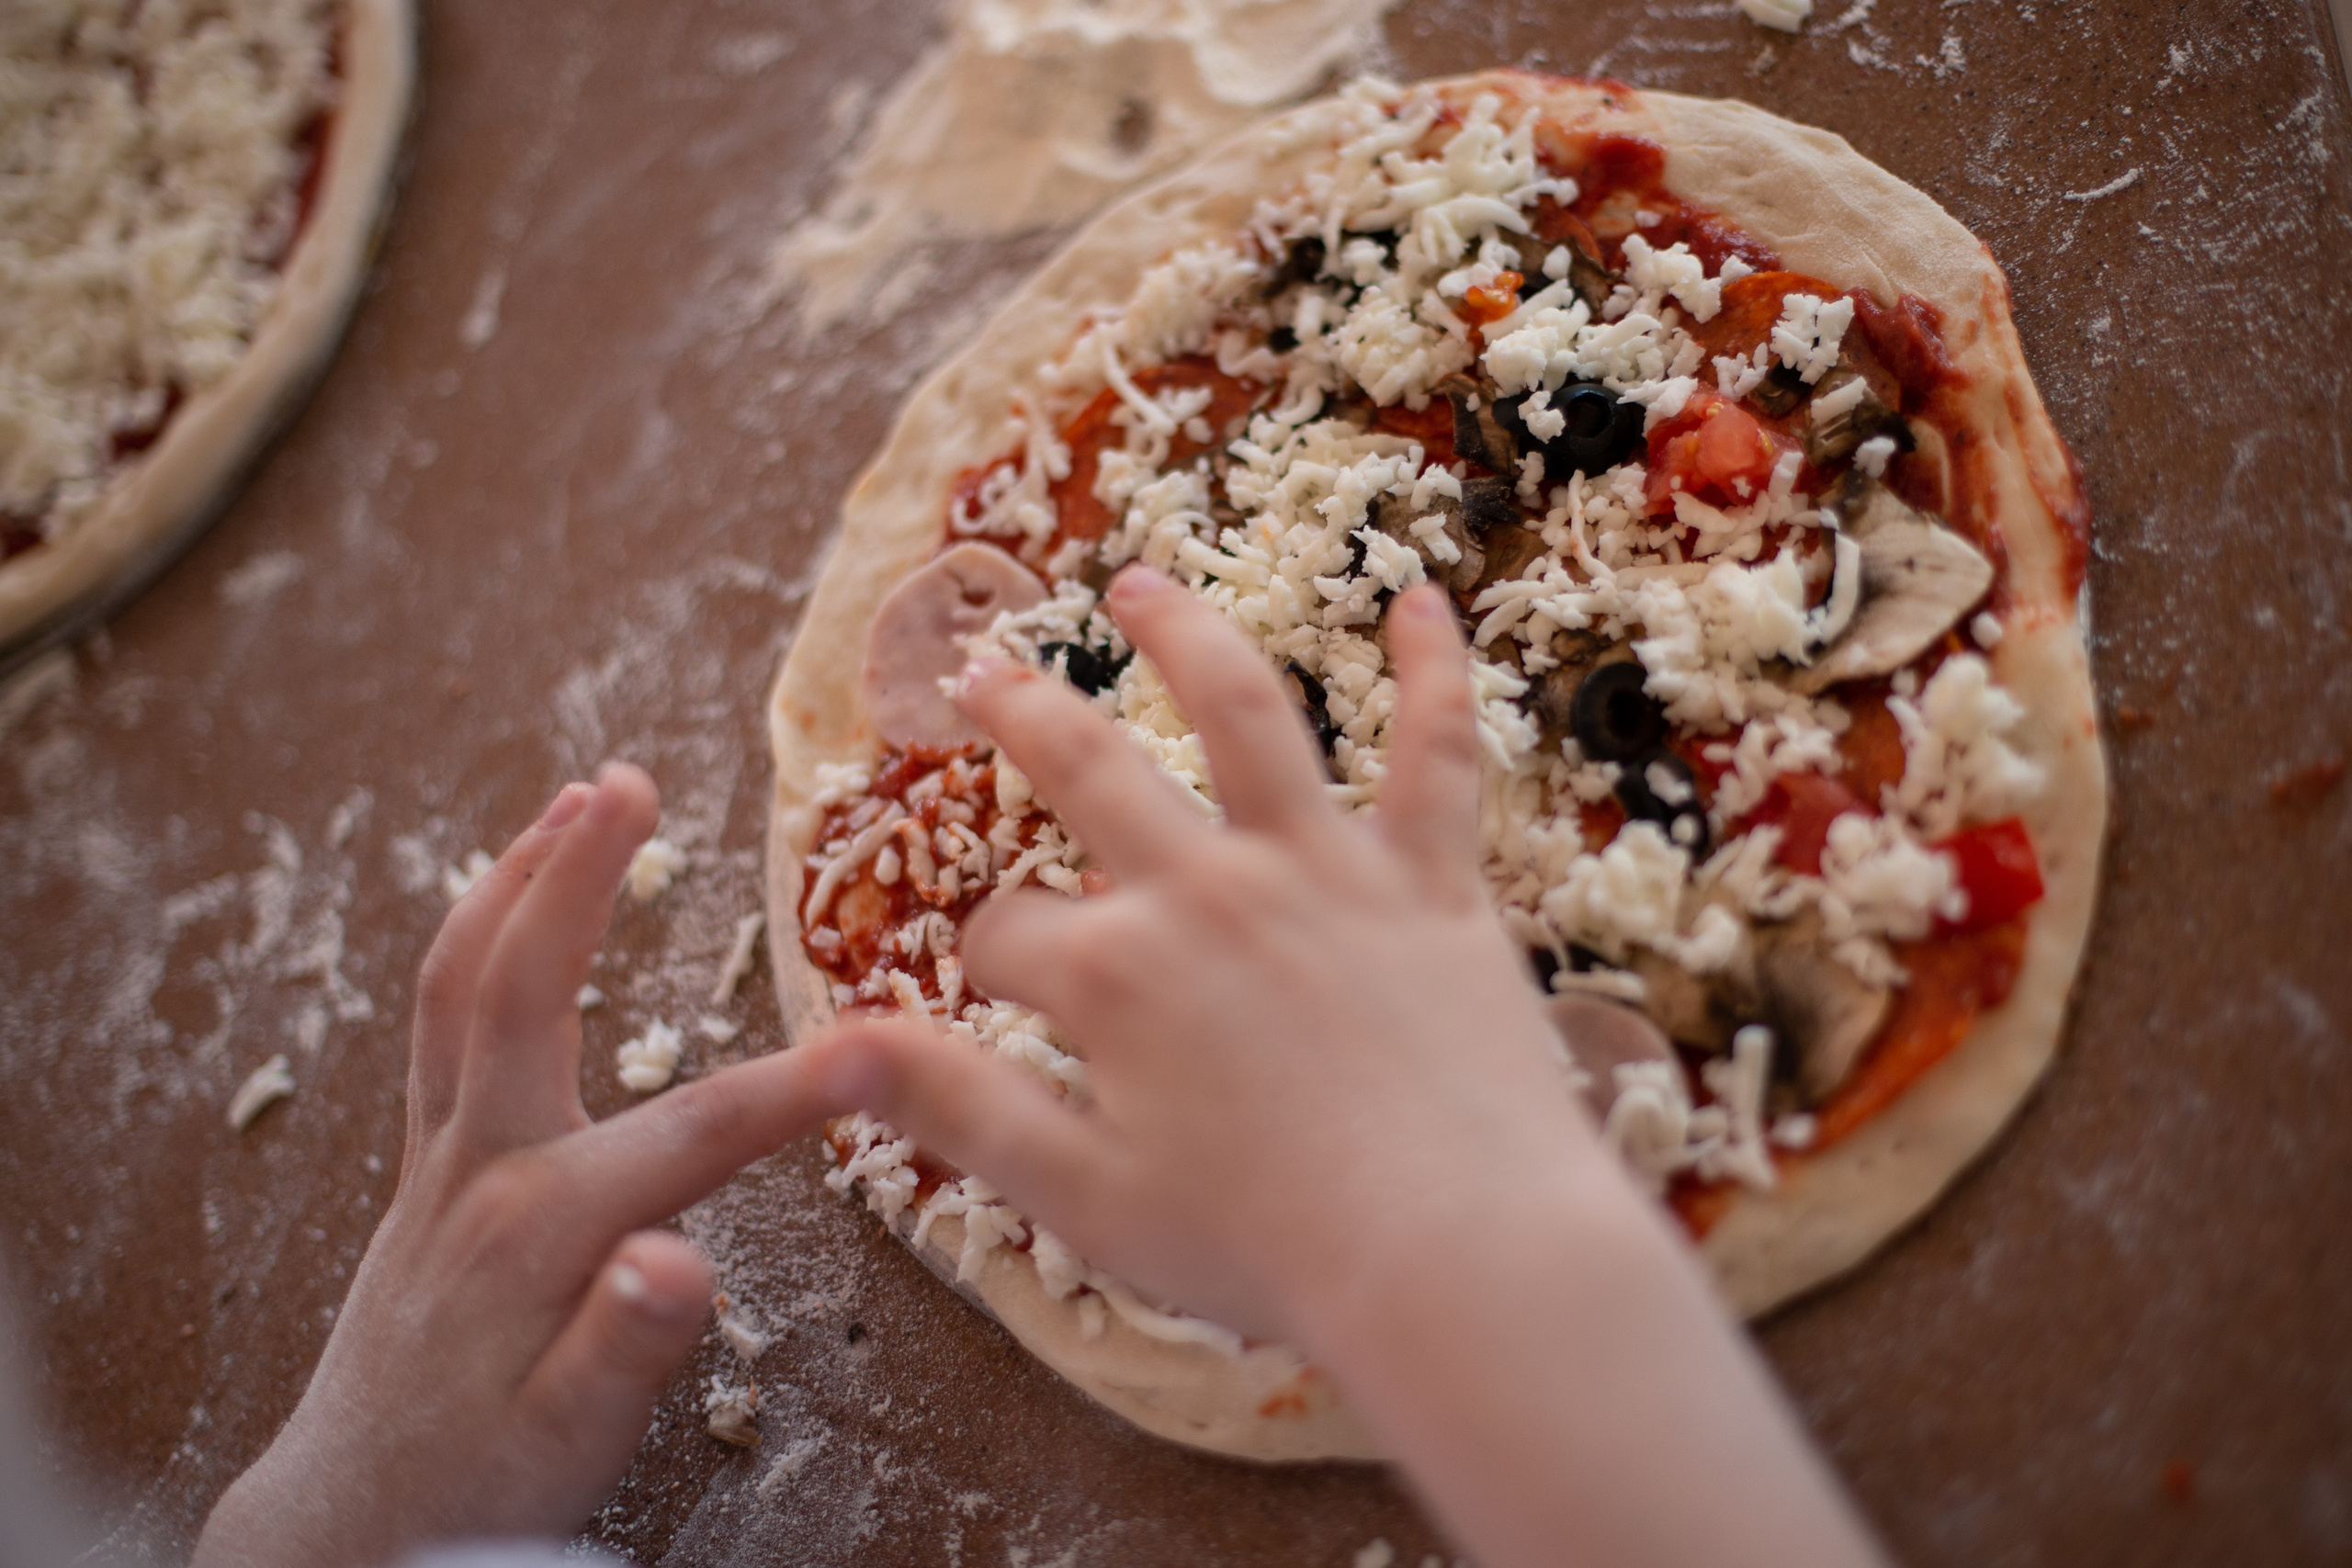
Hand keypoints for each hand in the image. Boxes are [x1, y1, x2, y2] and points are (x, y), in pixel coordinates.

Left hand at [195, 766, 845, 1567]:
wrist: (351, 1514)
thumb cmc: (478, 1479)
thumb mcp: (567, 1438)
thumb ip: (624, 1349)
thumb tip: (679, 1263)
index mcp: (541, 1225)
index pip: (692, 1134)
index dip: (796, 1090)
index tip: (884, 1049)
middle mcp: (480, 1165)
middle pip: (522, 986)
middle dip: (580, 875)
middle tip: (630, 779)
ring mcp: (442, 1154)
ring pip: (460, 982)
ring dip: (514, 877)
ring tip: (574, 797)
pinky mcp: (429, 1160)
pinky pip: (440, 1014)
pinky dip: (477, 932)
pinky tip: (511, 898)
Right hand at [811, 571, 1598, 1342]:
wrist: (1460, 1258)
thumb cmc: (1268, 1246)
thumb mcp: (1083, 1199)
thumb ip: (960, 1108)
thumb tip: (836, 1048)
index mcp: (1113, 974)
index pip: (1007, 934)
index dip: (986, 956)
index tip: (995, 983)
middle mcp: (1206, 889)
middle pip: (1089, 769)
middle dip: (1022, 715)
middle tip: (984, 670)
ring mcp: (1325, 871)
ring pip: (1246, 712)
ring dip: (1185, 635)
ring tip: (1142, 581)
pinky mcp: (1432, 880)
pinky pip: (1437, 752)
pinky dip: (1436, 671)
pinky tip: (1423, 600)